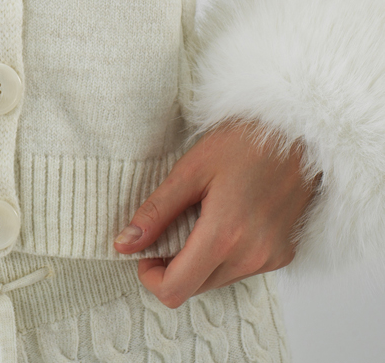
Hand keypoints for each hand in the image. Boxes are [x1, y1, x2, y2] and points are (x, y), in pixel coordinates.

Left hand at [113, 120, 319, 307]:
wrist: (300, 134)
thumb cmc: (245, 142)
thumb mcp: (191, 169)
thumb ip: (157, 211)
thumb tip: (123, 244)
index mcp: (224, 236)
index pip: (177, 289)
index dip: (151, 276)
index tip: (144, 252)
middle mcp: (251, 258)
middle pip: (195, 288)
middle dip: (172, 267)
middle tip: (166, 229)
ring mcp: (271, 260)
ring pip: (217, 281)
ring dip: (197, 261)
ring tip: (198, 217)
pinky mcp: (283, 256)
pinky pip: (241, 270)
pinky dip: (222, 256)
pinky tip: (223, 220)